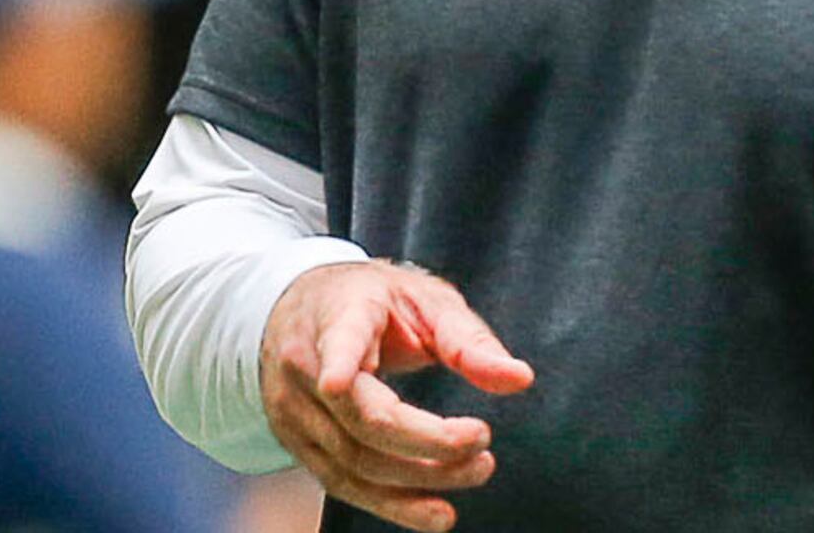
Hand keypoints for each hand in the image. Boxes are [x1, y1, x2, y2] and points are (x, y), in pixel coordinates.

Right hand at [259, 260, 533, 532]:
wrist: (309, 309)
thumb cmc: (376, 303)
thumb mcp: (426, 302)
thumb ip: (470, 341)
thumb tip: (521, 379)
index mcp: (339, 313)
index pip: (337, 340)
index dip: (336, 362)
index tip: (335, 382)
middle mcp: (304, 362)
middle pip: (361, 418)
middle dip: (428, 442)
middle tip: (482, 441)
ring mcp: (292, 406)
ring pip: (353, 460)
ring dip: (419, 479)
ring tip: (476, 470)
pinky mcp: (296, 441)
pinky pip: (342, 483)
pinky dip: (392, 505)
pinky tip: (436, 512)